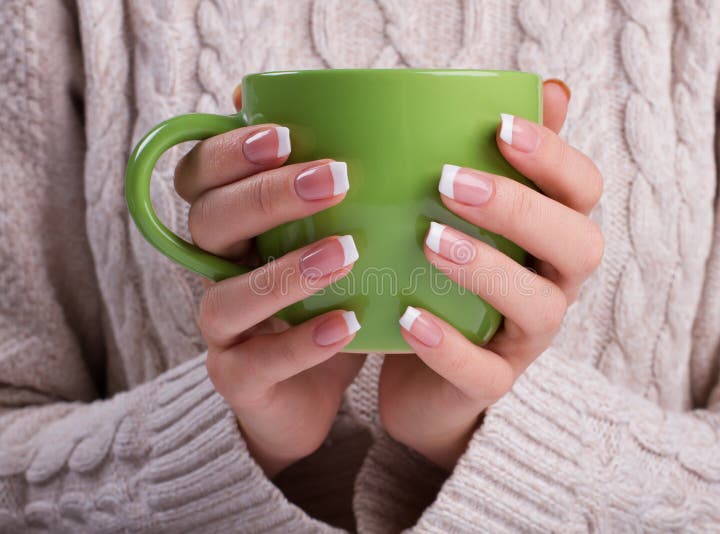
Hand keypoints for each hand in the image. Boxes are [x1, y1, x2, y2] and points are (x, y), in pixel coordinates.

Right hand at [177, 88, 364, 477]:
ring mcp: (222, 331)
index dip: (230, 152)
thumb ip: (338, 195)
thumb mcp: (333, 241)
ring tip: (345, 253)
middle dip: (267, 196)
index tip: (284, 134)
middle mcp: (215, 272)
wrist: (311, 393)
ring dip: (285, 272)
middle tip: (334, 179)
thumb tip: (361, 119)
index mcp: (231, 229)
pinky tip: (348, 324)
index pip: (200, 176)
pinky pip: (260, 362)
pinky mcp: (238, 380)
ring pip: (228, 296)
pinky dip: (303, 342)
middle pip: (209, 223)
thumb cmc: (327, 300)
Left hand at [378, 80, 603, 470]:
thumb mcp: (471, 219)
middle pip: (579, 246)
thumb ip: (506, 160)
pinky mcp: (493, 385)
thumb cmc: (449, 279)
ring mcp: (528, 340)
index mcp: (553, 237)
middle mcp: (555, 285)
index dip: (553, 157)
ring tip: (429, 240)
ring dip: (487, 269)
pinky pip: (486, 373)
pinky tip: (409, 317)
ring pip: (539, 309)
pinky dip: (449, 346)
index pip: (583, 190)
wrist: (424, 374)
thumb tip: (551, 90)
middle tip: (450, 181)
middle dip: (520, 209)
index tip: (500, 125)